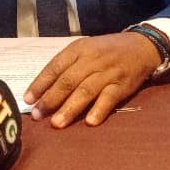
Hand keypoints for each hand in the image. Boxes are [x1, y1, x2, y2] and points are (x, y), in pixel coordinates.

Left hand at [24, 32, 159, 127]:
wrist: (140, 46)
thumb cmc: (106, 50)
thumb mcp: (85, 49)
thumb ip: (66, 66)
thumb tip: (42, 89)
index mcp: (78, 49)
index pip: (55, 67)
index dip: (40, 84)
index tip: (28, 100)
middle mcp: (92, 59)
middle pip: (68, 81)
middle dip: (51, 99)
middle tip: (38, 115)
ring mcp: (108, 72)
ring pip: (86, 90)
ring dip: (70, 108)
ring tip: (57, 123)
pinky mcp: (122, 84)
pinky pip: (109, 98)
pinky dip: (99, 109)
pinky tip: (89, 122)